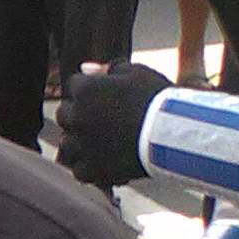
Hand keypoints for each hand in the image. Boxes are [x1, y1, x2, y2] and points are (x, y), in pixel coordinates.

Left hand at [57, 61, 171, 187]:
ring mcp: (82, 146)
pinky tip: (101, 161)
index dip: (90, 90)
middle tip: (101, 118)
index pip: (75, 85)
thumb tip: (87, 68)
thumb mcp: (136, 73)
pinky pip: (79, 170)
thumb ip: (108, 69)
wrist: (173, 134)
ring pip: (67, 144)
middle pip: (65, 114)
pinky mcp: (92, 170)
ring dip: (78, 141)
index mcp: (85, 91)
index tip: (104, 96)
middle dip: (79, 114)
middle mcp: (76, 118)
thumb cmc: (157, 100)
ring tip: (99, 142)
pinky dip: (88, 166)